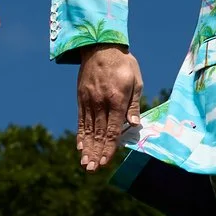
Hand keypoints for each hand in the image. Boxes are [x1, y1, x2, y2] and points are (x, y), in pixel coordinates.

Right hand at [75, 45, 142, 172]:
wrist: (100, 46)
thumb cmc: (123, 64)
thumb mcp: (136, 80)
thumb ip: (134, 104)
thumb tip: (134, 124)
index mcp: (116, 99)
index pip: (113, 129)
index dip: (109, 147)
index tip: (105, 162)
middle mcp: (100, 102)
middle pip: (99, 133)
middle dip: (96, 153)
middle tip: (92, 170)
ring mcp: (89, 101)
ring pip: (89, 129)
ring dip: (87, 148)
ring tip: (85, 164)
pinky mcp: (81, 99)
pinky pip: (81, 120)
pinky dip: (81, 135)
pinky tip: (80, 147)